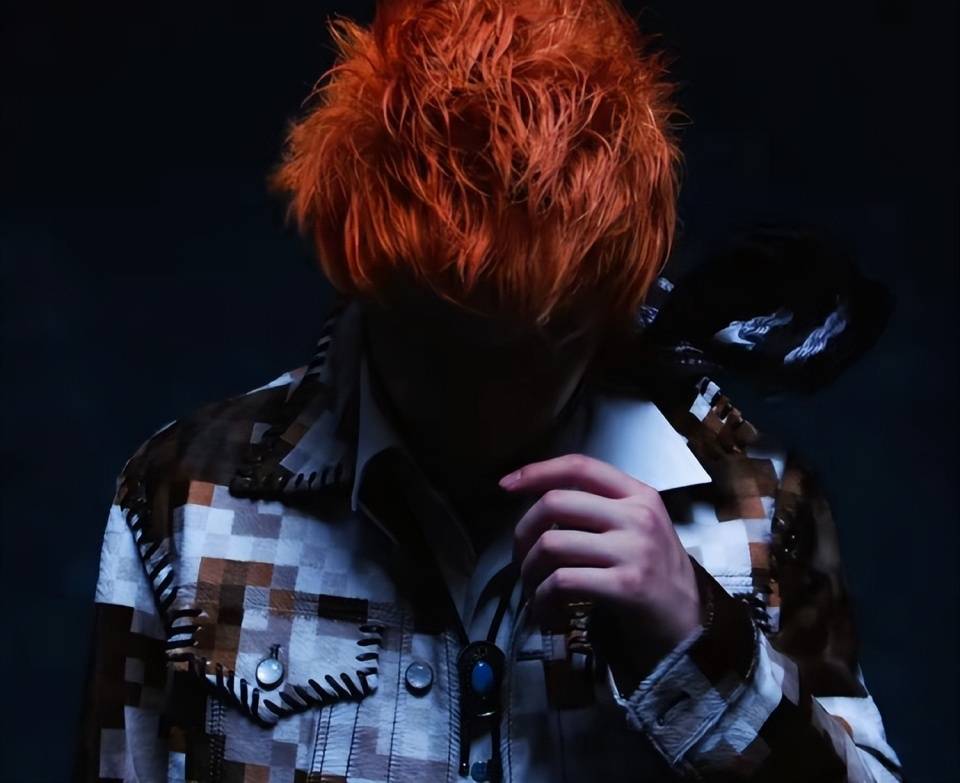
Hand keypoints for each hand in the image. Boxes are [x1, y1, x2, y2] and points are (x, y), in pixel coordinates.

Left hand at [501, 453, 701, 666]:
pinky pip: (562, 582)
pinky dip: (542, 599)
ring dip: (529, 571)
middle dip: (523, 531)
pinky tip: (546, 610)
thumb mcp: (638, 528)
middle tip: (520, 557)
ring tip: (533, 589)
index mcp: (638, 494)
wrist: (690, 624)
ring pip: (552, 544)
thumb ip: (600, 509)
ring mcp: (633, 550)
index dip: (537, 471)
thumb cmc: (655, 576)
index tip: (507, 484)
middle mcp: (638, 516)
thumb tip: (538, 506)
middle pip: (555, 502)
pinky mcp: (626, 586)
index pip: (579, 465)